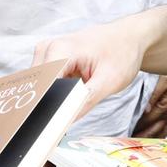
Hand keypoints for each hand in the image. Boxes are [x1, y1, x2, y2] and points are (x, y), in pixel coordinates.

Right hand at [34, 16, 149, 119]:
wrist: (130, 37)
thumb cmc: (122, 54)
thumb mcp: (110, 81)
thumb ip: (85, 100)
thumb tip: (64, 120)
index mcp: (61, 51)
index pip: (42, 87)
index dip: (43, 109)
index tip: (47, 129)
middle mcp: (49, 48)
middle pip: (36, 87)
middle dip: (44, 107)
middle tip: (58, 126)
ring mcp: (48, 52)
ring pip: (39, 86)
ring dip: (49, 101)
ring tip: (66, 112)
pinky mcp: (51, 58)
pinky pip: (45, 81)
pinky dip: (53, 94)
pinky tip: (68, 99)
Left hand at [133, 74, 166, 137]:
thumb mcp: (163, 82)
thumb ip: (153, 96)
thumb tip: (145, 109)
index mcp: (164, 106)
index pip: (146, 121)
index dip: (135, 127)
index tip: (125, 131)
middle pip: (152, 130)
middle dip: (140, 137)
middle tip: (127, 141)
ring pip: (160, 132)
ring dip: (148, 138)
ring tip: (137, 143)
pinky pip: (166, 128)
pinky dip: (158, 135)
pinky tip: (154, 137)